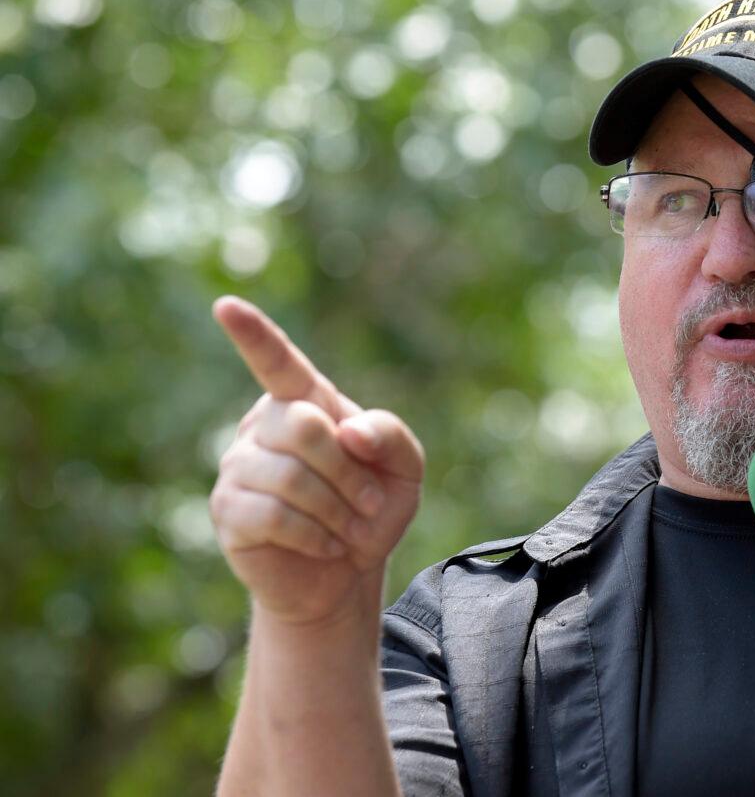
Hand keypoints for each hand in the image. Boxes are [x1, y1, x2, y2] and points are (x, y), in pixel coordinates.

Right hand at [209, 296, 423, 625]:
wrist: (346, 574)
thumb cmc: (372, 509)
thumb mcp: (405, 469)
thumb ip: (390, 435)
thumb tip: (350, 431)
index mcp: (305, 403)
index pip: (276, 362)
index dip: (253, 335)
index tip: (225, 306)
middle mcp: (264, 426)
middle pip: (302, 426)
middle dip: (347, 471)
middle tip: (369, 504)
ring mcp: (239, 467)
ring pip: (289, 477)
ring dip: (335, 509)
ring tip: (349, 530)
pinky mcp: (228, 510)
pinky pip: (272, 514)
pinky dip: (313, 534)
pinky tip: (325, 544)